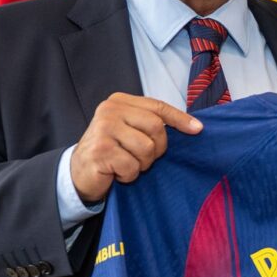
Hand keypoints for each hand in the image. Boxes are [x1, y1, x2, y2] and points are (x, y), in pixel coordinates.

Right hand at [69, 93, 202, 203]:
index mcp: (119, 101)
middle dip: (157, 149)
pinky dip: (129, 175)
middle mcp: (110, 111)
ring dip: (142, 164)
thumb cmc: (110, 151)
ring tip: (127, 163)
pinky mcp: (101, 150)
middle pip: (156, 127)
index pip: (157, 107)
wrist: (78, 171)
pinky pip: (132, 166)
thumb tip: (194, 126)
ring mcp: (103, 129)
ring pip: (147, 149)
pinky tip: (116, 172)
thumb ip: (151, 123)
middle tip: (143, 157)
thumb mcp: (129, 130)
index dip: (180, 119)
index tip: (198, 129)